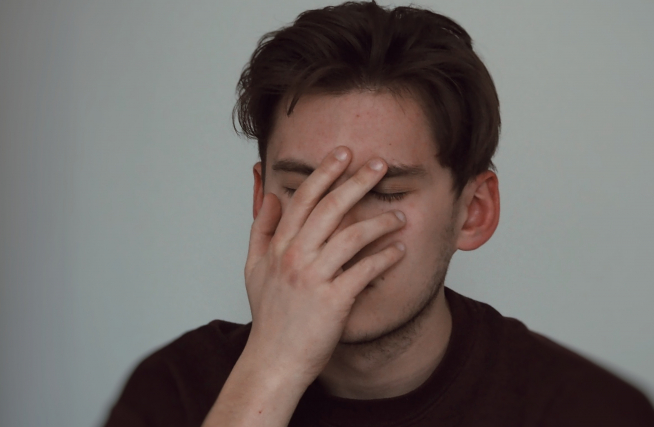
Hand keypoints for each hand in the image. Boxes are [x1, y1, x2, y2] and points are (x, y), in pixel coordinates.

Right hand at [242, 146, 406, 380]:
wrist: (275, 360)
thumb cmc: (269, 318)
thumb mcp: (254, 269)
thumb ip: (261, 230)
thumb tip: (269, 196)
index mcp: (278, 247)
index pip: (302, 199)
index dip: (324, 173)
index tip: (343, 154)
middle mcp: (294, 257)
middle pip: (329, 208)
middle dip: (356, 181)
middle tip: (378, 164)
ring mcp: (313, 278)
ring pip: (351, 236)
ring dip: (379, 222)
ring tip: (399, 215)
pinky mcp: (333, 300)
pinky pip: (365, 271)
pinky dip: (384, 258)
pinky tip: (399, 250)